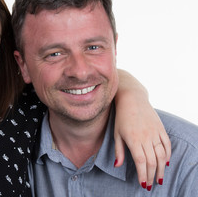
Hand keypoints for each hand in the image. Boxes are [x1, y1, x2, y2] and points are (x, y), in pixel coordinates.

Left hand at [114, 70, 170, 190]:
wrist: (132, 99)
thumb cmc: (121, 117)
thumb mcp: (116, 134)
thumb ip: (119, 151)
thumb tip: (117, 166)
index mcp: (133, 140)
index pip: (141, 162)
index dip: (143, 174)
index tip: (143, 184)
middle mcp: (146, 137)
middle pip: (152, 161)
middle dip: (152, 175)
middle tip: (151, 185)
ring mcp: (155, 133)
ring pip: (162, 155)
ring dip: (162, 169)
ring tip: (160, 178)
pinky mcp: (160, 128)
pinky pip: (167, 144)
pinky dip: (168, 155)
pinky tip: (166, 163)